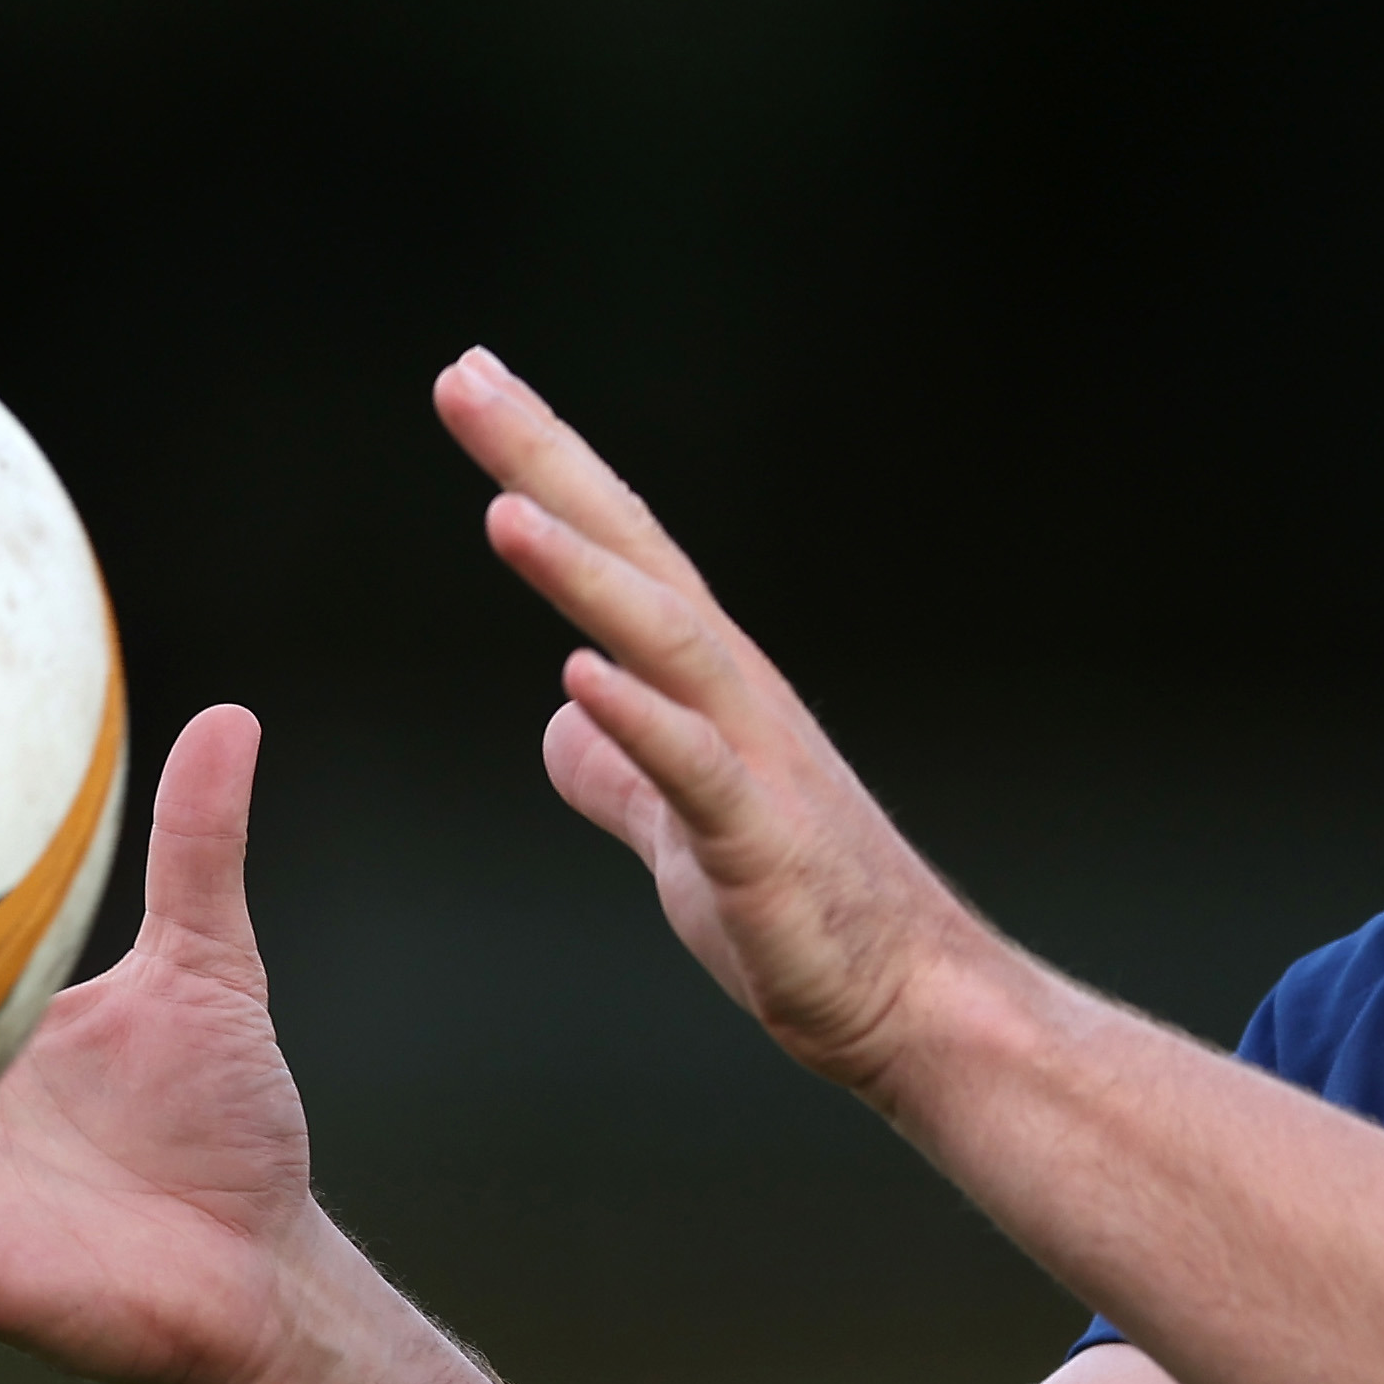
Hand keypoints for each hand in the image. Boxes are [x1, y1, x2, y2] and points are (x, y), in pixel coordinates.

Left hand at [442, 349, 991, 1102]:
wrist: (918, 1006)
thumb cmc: (807, 917)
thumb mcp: (682, 829)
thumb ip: (620, 767)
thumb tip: (565, 715)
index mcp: (709, 686)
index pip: (617, 548)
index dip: (544, 463)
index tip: (472, 377)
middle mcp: (737, 697)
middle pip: (635, 555)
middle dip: (548, 465)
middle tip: (465, 377)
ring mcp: (757, 765)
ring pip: (666, 644)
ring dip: (586, 575)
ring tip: (505, 509)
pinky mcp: (765, 848)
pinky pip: (697, 774)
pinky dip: (641, 722)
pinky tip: (579, 676)